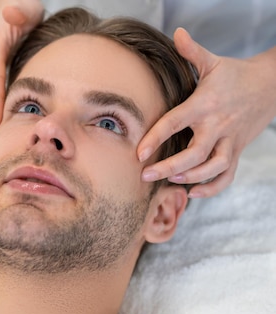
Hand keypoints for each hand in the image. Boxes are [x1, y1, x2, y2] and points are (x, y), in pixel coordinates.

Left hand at [138, 28, 275, 197]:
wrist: (270, 84)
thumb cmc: (233, 75)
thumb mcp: (212, 62)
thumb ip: (192, 51)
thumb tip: (177, 33)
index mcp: (204, 105)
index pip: (175, 123)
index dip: (155, 139)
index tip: (138, 154)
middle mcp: (217, 125)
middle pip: (194, 154)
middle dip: (169, 167)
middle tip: (145, 176)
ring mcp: (229, 140)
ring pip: (213, 167)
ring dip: (192, 178)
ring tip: (170, 181)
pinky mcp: (237, 150)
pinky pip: (228, 175)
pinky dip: (213, 188)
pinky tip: (194, 192)